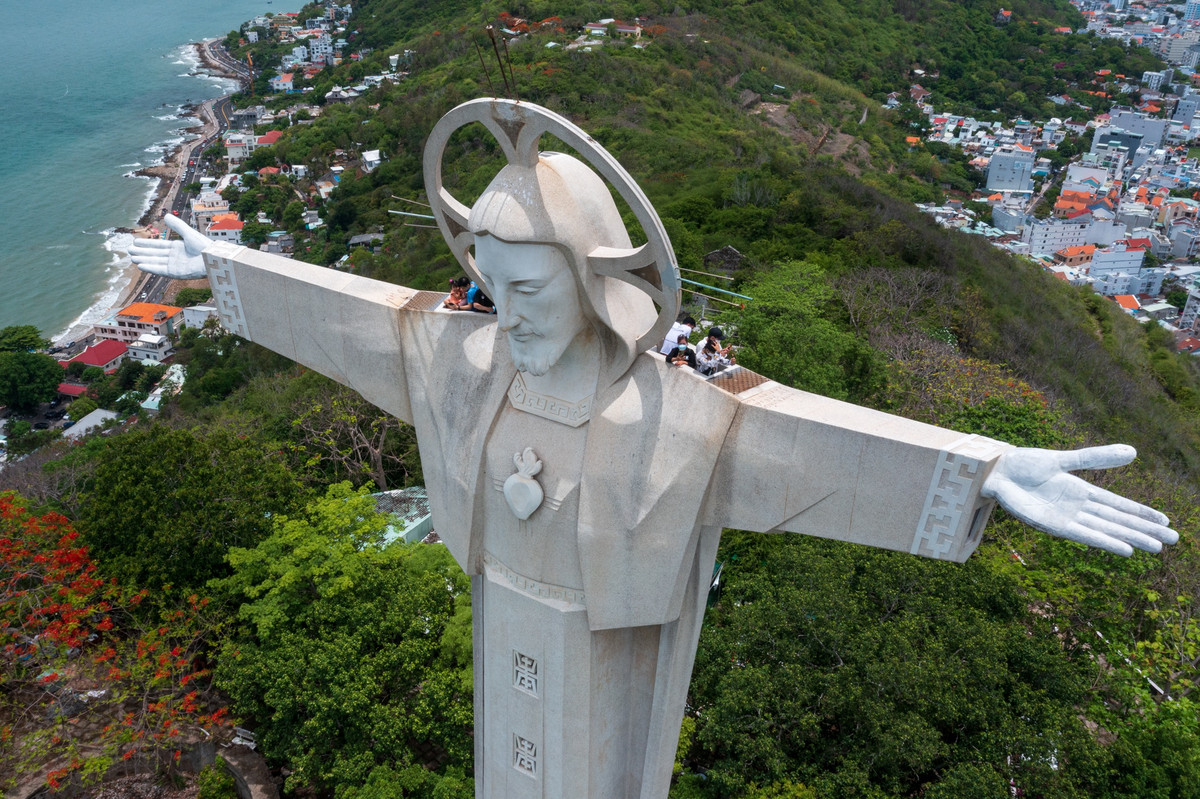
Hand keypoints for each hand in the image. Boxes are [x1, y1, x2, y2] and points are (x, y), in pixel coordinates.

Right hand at [127, 215, 210, 279]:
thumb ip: (177, 225)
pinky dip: (151, 268)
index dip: (147, 244)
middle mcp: (175, 257)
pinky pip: (160, 270)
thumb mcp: (188, 233)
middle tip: (128, 250)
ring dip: (144, 260)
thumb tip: (165, 216)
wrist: (212, 258)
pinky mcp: (176, 273)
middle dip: (142, 252)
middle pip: (155, 254)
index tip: (135, 242)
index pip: (158, 245)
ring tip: (131, 258)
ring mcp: (175, 265)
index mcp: (178, 247)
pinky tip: (141, 265)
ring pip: (156, 262)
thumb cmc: (204, 246)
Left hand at [981, 445, 1176, 556]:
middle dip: (1144, 530)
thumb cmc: (1024, 465)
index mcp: (1081, 491)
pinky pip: (1085, 535)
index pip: (1118, 504)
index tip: (1165, 522)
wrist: (996, 472)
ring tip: (1156, 548)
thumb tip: (1133, 451)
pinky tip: (1124, 549)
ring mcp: (1067, 517)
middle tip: (1173, 541)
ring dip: (1131, 538)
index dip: (1141, 513)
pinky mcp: (1053, 525)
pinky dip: (1104, 541)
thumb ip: (1095, 457)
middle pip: (1117, 520)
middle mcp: (1078, 507)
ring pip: (1106, 529)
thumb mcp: (1064, 459)